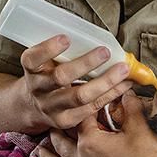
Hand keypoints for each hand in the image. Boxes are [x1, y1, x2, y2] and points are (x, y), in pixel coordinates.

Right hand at [19, 35, 134, 131]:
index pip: (33, 59)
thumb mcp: (44, 61)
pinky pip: (92, 107)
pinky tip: (124, 84)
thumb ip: (61, 51)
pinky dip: (111, 94)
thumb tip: (93, 35)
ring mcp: (52, 108)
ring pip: (80, 97)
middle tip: (104, 52)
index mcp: (31, 69)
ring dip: (105, 81)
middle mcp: (38, 89)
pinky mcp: (66, 121)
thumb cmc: (46, 74)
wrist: (33, 106)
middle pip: (61, 77)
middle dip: (85, 64)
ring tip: (123, 69)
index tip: (66, 38)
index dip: (48, 49)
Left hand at [36, 90, 156, 156]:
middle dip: (57, 132)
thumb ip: (129, 106)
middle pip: (62, 143)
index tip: (80, 101)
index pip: (80, 119)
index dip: (81, 108)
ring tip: (39, 152)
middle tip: (52, 124)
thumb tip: (126, 89)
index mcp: (92, 141)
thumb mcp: (139, 127)